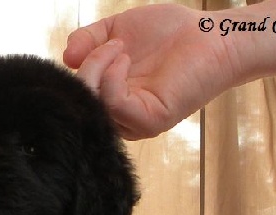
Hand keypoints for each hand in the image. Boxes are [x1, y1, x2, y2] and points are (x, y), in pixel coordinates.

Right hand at [63, 5, 238, 139]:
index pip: (77, 98)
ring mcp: (135, 122)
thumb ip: (88, 41)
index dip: (73, 73)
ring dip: (98, 68)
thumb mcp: (116, 30)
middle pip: (82, 105)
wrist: (209, 35)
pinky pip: (115, 105)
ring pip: (95, 106)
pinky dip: (112, 77)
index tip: (88, 46)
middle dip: (85, 70)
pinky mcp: (151, 121)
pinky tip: (124, 58)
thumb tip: (66, 58)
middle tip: (105, 44)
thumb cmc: (168, 34)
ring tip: (118, 47)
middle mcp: (121, 117)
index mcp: (111, 101)